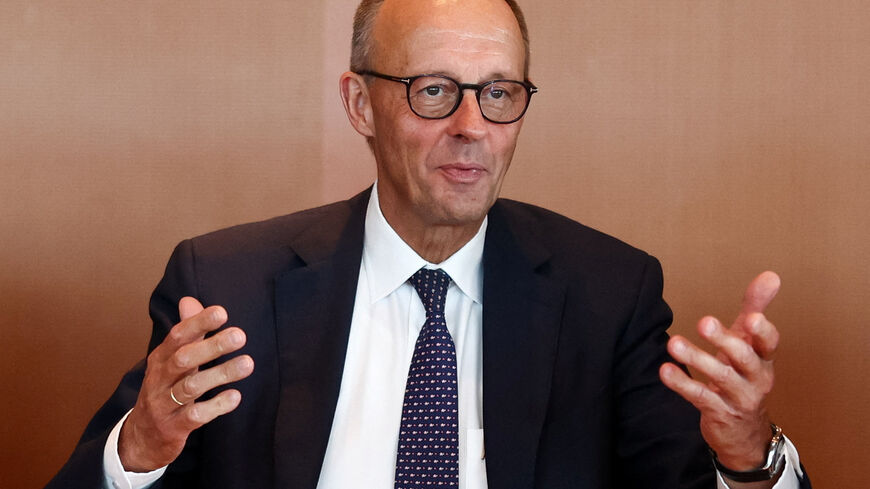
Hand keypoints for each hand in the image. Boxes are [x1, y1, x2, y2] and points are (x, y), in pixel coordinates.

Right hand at [118, 297, 254, 471]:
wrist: (141, 439)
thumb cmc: (164, 390)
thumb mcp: (171, 361)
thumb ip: (186, 332)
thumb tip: (190, 299)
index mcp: (161, 358)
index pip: (178, 336)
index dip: (198, 323)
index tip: (222, 312)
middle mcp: (159, 379)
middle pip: (184, 359)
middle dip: (211, 346)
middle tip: (240, 336)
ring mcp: (164, 404)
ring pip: (191, 387)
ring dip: (220, 374)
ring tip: (247, 363)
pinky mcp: (173, 428)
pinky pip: (194, 416)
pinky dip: (215, 406)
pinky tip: (235, 397)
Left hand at [659, 272, 781, 471]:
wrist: (743, 430)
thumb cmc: (743, 375)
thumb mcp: (749, 342)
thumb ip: (755, 308)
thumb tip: (771, 275)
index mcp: (764, 358)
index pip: (769, 343)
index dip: (763, 332)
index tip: (752, 318)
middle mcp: (756, 378)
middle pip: (745, 358)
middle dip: (726, 340)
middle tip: (704, 322)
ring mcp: (739, 398)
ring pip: (721, 377)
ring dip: (697, 359)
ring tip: (673, 343)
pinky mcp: (719, 413)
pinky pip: (700, 397)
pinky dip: (682, 384)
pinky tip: (665, 370)